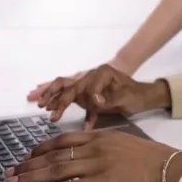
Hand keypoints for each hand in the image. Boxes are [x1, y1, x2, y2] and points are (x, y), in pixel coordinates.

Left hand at [4, 130, 181, 181]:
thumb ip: (102, 145)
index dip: (41, 149)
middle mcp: (94, 146)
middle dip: (28, 164)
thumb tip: (85, 154)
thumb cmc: (149, 156)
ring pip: (56, 169)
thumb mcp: (122, 141)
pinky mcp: (101, 181)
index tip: (27, 157)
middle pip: (53, 155)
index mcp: (98, 135)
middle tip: (10, 172)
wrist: (167, 165)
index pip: (62, 141)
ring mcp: (96, 163)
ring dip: (31, 177)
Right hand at [38, 64, 169, 129]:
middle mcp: (91, 76)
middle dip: (56, 96)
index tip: (97, 106)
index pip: (90, 87)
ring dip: (51, 95)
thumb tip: (95, 101)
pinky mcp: (86, 93)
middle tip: (45, 108)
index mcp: (102, 73)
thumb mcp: (125, 97)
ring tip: (39, 104)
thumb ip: (109, 99)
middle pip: (70, 84)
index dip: (92, 99)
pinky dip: (57, 98)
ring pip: (64, 87)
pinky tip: (45, 103)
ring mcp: (87, 84)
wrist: (142, 95)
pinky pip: (68, 94)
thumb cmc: (135, 95)